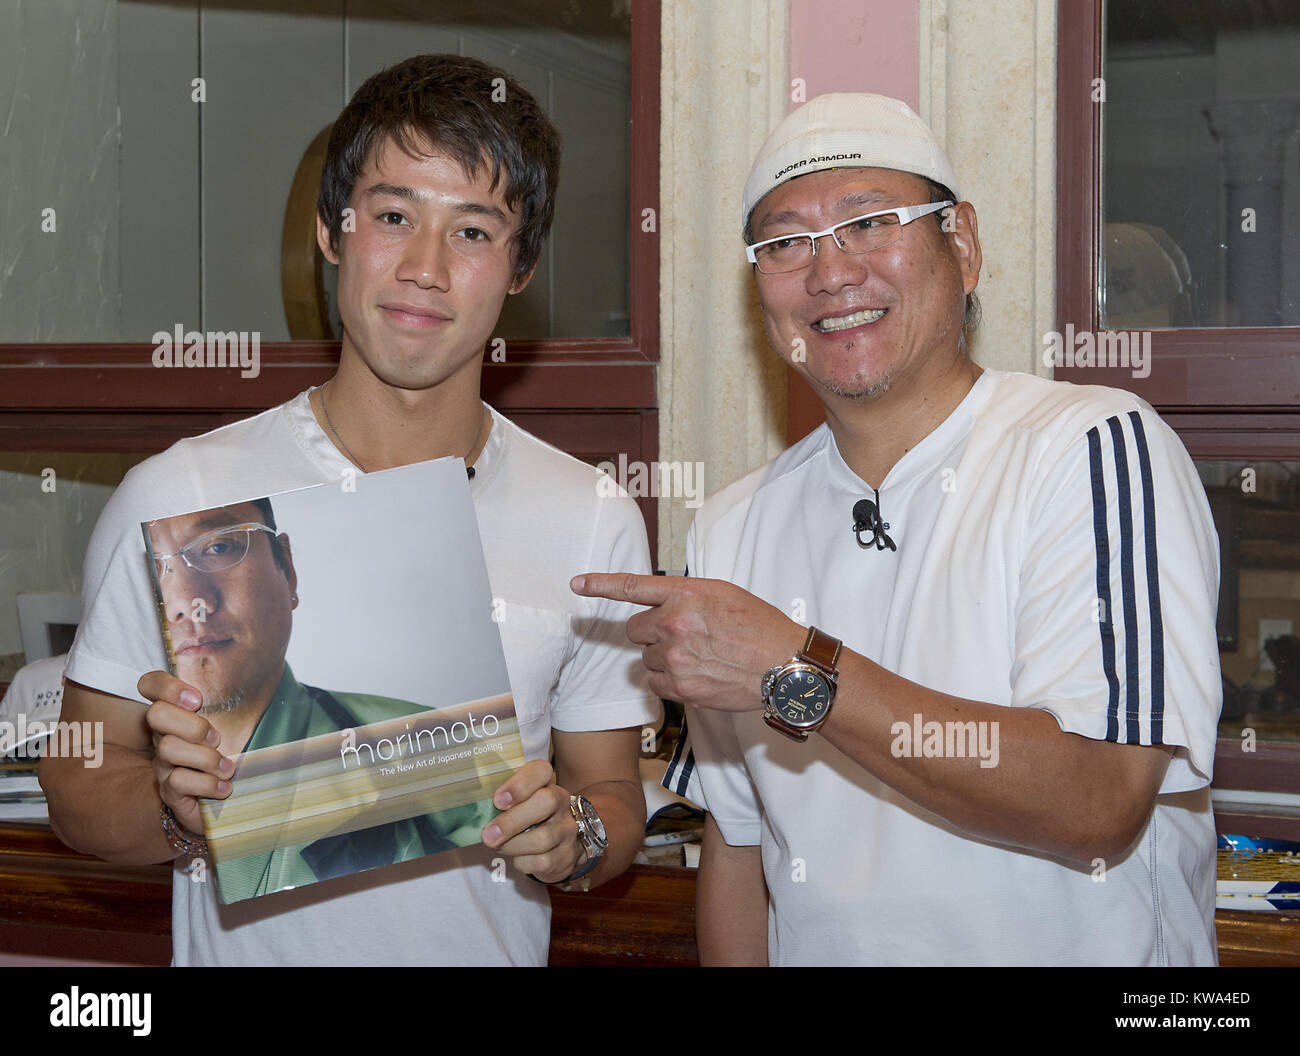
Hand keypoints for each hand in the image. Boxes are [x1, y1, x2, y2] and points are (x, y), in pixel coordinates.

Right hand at [138, 670, 233, 836]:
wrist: (220, 805)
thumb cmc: (227, 757)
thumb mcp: (232, 727)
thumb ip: (234, 706)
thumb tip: (263, 682)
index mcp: (177, 714)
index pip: (151, 685)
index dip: (166, 686)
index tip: (197, 698)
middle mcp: (163, 736)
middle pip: (156, 714)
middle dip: (191, 724)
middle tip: (217, 738)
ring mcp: (163, 764)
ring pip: (168, 748)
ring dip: (205, 757)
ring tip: (228, 768)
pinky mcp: (170, 791)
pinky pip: (179, 781)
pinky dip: (207, 784)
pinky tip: (225, 788)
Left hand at [481, 759, 582, 882]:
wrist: (558, 844)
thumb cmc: (526, 817)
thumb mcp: (517, 802)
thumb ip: (500, 800)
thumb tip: (473, 809)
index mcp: (546, 782)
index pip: (541, 770)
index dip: (519, 784)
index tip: (498, 801)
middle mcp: (561, 801)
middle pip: (545, 802)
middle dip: (511, 821)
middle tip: (488, 835)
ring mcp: (566, 828)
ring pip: (542, 838)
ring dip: (513, 845)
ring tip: (500, 846)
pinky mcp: (566, 854)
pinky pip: (542, 861)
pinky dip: (523, 862)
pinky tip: (518, 857)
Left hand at [570, 573, 805, 711]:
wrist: (784, 666)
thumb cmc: (758, 627)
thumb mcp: (722, 594)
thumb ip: (685, 596)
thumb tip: (659, 606)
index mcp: (687, 594)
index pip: (633, 586)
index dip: (601, 584)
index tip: (577, 584)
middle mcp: (675, 623)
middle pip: (636, 630)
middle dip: (653, 633)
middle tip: (686, 637)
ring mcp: (675, 658)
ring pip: (646, 658)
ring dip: (664, 658)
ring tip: (701, 657)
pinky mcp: (680, 687)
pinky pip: (655, 682)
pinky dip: (669, 681)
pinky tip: (698, 675)